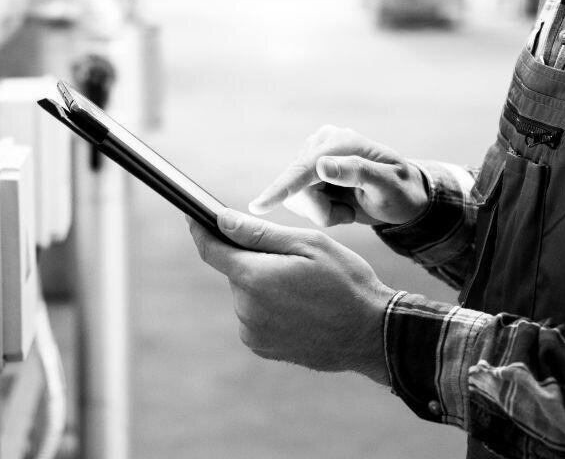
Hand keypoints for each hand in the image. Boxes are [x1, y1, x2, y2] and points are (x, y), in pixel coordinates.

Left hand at [188, 210, 395, 383]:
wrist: (371, 333)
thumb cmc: (346, 281)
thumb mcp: (308, 245)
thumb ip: (259, 233)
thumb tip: (220, 219)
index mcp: (254, 278)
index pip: (211, 250)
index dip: (200, 230)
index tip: (193, 216)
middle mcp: (246, 309)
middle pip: (235, 271)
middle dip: (254, 260)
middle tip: (293, 261)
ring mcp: (253, 333)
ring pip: (246, 293)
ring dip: (264, 284)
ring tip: (303, 289)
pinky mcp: (262, 347)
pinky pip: (255, 316)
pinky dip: (270, 307)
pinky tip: (300, 307)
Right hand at [247, 125, 428, 226]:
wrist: (402, 197)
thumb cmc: (400, 192)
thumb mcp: (387, 185)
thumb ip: (357, 172)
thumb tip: (322, 165)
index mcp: (341, 141)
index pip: (305, 168)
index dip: (282, 189)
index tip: (258, 207)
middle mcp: (321, 143)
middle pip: (296, 187)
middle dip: (320, 210)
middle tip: (348, 216)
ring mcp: (313, 157)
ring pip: (295, 197)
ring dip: (321, 212)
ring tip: (348, 209)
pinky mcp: (308, 173)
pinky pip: (298, 201)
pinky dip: (319, 211)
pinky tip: (339, 205)